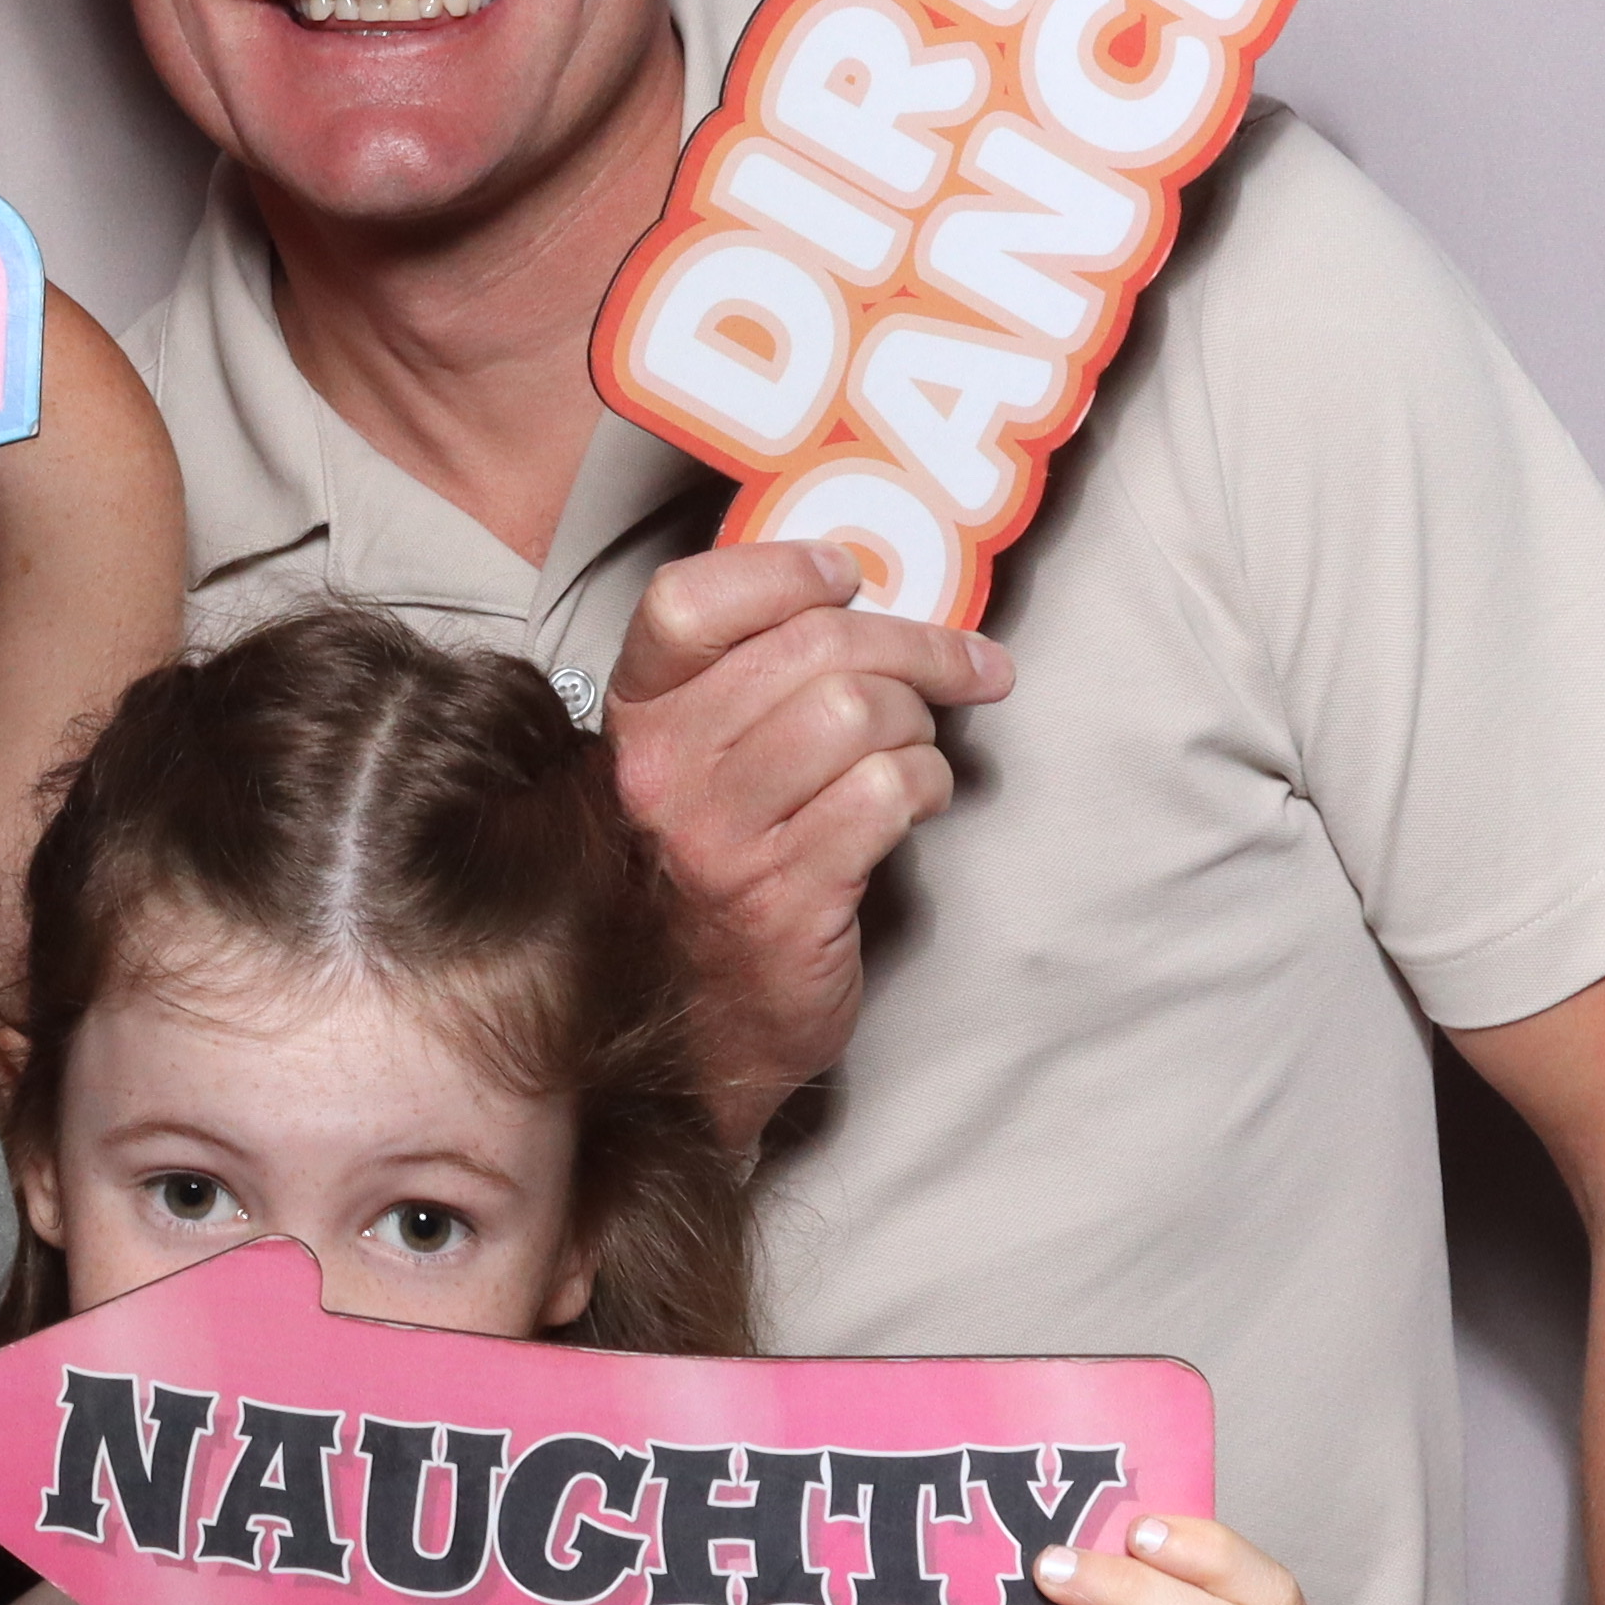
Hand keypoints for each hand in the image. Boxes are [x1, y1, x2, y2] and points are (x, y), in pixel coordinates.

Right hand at [601, 537, 1011, 1116]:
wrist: (699, 1033)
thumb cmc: (717, 876)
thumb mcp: (698, 766)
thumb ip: (746, 680)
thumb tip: (862, 597)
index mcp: (634, 720)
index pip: (688, 601)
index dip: (783, 571)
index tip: (851, 578)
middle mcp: (660, 773)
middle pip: (810, 648)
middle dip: (918, 647)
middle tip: (970, 665)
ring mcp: (715, 839)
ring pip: (857, 713)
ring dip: (918, 726)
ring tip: (915, 755)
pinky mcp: (783, 899)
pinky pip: (888, 793)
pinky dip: (927, 785)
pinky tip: (916, 803)